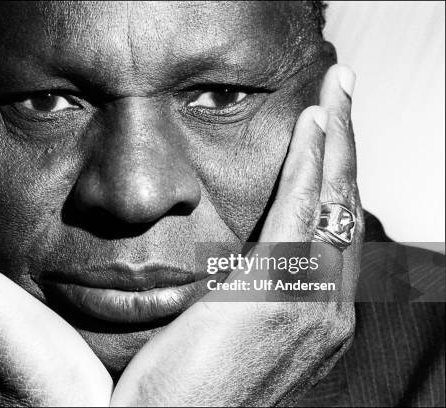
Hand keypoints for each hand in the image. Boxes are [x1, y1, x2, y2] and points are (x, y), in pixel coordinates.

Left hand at [111, 64, 363, 405]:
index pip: (334, 230)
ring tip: (335, 92)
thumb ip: (249, 297)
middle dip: (347, 145)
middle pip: (345, 208)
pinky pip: (301, 209)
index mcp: (317, 319)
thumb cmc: (189, 388)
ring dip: (335, 140)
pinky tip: (312, 122)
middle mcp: (327, 309)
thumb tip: (236, 264)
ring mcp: (308, 302)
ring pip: (333, 200)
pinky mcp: (273, 291)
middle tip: (343, 93)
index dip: (335, 176)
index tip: (328, 132)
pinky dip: (312, 161)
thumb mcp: (232, 337)